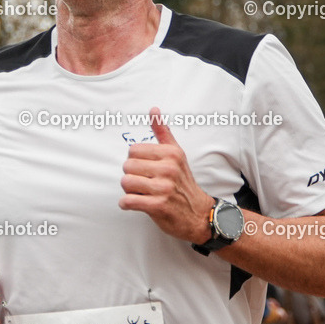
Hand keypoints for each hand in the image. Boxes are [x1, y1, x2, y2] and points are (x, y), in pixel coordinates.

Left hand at [119, 108, 214, 243]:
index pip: (133, 150)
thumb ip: (163, 132)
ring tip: (141, 193)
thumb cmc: (183, 183)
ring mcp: (164, 188)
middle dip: (131, 176)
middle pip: (127, 166)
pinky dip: (127, 204)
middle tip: (143, 183)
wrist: (198, 214)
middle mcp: (169, 168)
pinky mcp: (158, 206)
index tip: (145, 169)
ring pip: (126, 182)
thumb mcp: (176, 154)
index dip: (135, 161)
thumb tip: (153, 110)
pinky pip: (128, 201)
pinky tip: (135, 203)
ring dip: (129, 191)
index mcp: (171, 153)